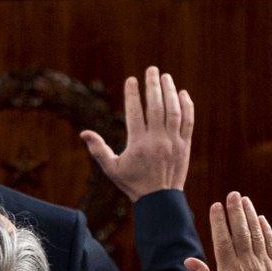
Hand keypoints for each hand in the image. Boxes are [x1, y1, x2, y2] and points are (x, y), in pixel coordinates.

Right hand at [80, 68, 193, 201]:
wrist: (160, 201)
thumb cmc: (133, 183)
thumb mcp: (112, 168)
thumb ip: (98, 150)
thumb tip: (83, 133)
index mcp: (138, 144)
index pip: (135, 112)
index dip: (133, 94)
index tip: (131, 79)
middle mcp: (157, 141)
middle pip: (156, 107)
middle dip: (153, 85)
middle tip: (151, 69)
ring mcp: (173, 142)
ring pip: (174, 111)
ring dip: (170, 91)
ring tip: (165, 77)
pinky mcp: (185, 146)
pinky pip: (188, 121)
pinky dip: (187, 106)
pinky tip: (182, 93)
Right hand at [185, 192, 271, 270]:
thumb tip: (188, 260)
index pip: (223, 239)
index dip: (219, 221)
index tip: (216, 206)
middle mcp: (247, 265)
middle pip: (240, 232)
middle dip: (235, 211)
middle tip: (232, 194)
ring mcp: (263, 265)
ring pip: (256, 235)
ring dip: (250, 215)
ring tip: (245, 200)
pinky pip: (271, 245)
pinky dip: (266, 230)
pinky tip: (261, 219)